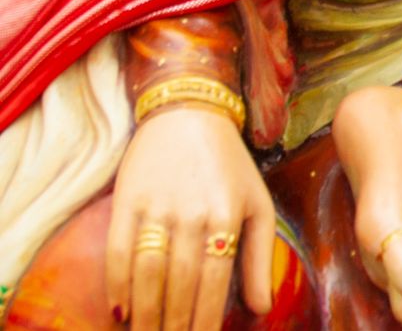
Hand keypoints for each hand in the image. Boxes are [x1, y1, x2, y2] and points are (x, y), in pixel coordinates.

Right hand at [106, 105, 275, 330]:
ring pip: (147, 274)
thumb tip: (260, 309)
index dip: (204, 321)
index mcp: (227, 216)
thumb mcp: (257, 204)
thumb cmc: (229, 166)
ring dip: (145, 314)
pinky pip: (117, 252)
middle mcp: (192, 214)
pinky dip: (116, 285)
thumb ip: (261, 257)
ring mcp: (156, 208)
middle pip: (179, 285)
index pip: (214, 283)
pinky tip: (121, 313)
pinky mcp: (126, 202)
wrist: (188, 114)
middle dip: (174, 325)